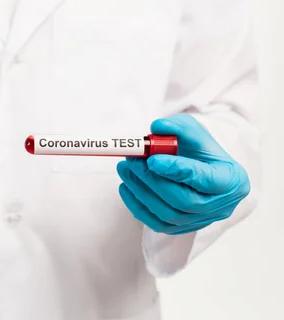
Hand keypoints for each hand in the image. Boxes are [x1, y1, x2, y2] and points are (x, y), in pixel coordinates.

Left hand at [116, 113, 249, 234]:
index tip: (151, 159)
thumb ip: (177, 127)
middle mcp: (221, 206)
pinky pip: (157, 224)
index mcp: (231, 180)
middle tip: (132, 161)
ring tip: (125, 169)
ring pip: (168, 214)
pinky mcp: (182, 229)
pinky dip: (137, 206)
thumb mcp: (191, 131)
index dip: (177, 170)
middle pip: (184, 201)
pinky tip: (125, 187)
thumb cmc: (198, 149)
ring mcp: (202, 221)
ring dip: (141, 191)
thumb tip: (157, 126)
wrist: (198, 166)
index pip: (205, 179)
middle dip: (153, 180)